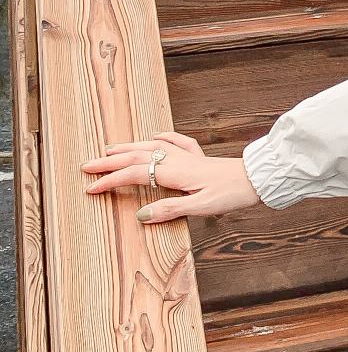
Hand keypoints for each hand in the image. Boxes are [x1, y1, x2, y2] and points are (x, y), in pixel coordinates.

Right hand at [81, 131, 263, 222]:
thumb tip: (141, 215)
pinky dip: (162, 138)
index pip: (134, 174)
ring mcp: (189, 155)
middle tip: (87, 165)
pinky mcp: (199, 156)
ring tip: (109, 150)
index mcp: (175, 172)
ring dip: (128, 148)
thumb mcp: (201, 207)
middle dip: (110, 161)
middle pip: (137, 156)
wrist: (257, 178)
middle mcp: (178, 159)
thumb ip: (170, 210)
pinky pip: (176, 142)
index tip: (90, 187)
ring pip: (151, 146)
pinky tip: (156, 135)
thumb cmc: (232, 194)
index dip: (110, 180)